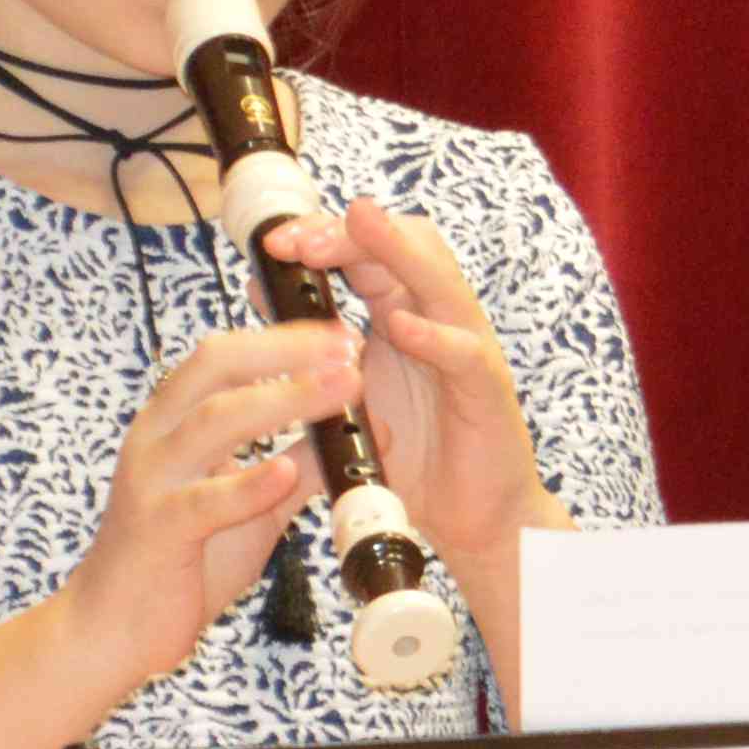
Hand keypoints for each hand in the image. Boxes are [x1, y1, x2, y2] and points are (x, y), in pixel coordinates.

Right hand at [54, 322, 341, 694]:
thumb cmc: (180, 561)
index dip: (285, 338)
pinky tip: (285, 473)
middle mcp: (157, 437)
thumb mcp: (250, 506)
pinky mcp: (156, 530)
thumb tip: (364, 436)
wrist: (111, 628)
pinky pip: (203, 500)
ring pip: (214, 421)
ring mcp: (152, 481)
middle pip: (217, 367)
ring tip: (339, 390)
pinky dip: (246, 484)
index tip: (342, 334)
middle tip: (347, 347)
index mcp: (172, 420)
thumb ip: (299, 468)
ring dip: (283, 399)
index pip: (226, 355)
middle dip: (286, 350)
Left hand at [261, 198, 561, 581]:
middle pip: (407, 243)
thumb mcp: (347, 390)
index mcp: (405, 312)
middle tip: (302, 240)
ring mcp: (469, 349)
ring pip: (439, 279)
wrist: (467, 521)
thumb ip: (311, 343)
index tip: (275, 243)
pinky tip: (401, 326)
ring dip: (396, 250)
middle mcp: (440, 319)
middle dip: (352, 232)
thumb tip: (259, 289)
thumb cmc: (412, 453)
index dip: (324, 233)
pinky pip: (464, 354)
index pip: (370, 248)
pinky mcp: (488, 392)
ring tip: (359, 226)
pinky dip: (434, 336)